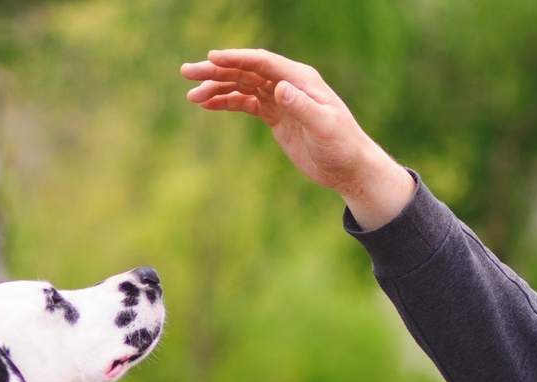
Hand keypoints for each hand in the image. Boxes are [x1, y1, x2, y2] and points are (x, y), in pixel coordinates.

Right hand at [181, 49, 414, 228]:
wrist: (349, 168)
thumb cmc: (342, 147)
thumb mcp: (324, 128)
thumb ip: (302, 107)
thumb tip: (280, 88)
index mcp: (300, 79)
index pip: (263, 62)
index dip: (236, 59)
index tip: (211, 59)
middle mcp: (289, 84)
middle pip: (247, 70)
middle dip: (216, 71)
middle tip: (187, 72)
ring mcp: (281, 99)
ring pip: (242, 85)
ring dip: (217, 88)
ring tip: (192, 95)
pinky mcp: (277, 115)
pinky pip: (246, 102)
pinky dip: (227, 102)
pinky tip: (207, 104)